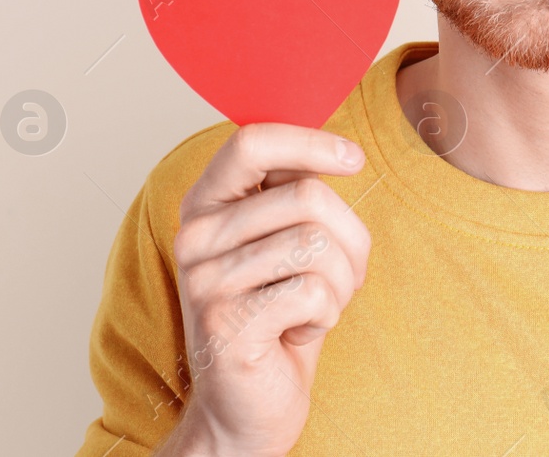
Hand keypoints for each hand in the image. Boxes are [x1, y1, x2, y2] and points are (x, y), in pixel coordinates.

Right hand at [154, 123, 371, 456]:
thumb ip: (294, 192)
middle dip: (350, 238)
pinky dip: (326, 316)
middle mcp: (194, 236)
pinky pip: (314, 293)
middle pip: (307, 197)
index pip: (251, 142)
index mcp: (206, 204)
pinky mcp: (226, 325)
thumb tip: (335, 147)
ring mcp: (204, 282)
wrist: (248, 406)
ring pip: (317, 245)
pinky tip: (297, 332)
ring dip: (341, 283)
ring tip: (314, 307)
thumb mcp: (285, 240)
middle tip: (339, 276)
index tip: (353, 159)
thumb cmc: (280, 313)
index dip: (310, 142)